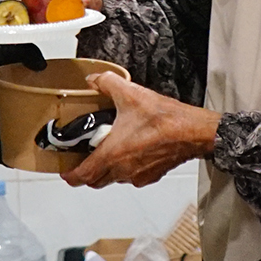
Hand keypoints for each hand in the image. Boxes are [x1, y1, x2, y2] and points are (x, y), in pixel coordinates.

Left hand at [62, 72, 218, 187]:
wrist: (194, 132)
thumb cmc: (164, 119)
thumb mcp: (130, 93)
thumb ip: (106, 83)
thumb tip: (94, 80)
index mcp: (112, 154)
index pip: (83, 175)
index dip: (70, 175)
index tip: (66, 171)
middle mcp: (123, 170)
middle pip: (97, 181)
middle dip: (87, 173)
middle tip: (84, 159)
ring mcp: (138, 175)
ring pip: (115, 179)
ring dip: (109, 169)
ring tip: (110, 149)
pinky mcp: (153, 174)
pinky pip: (133, 176)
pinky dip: (127, 167)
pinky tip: (133, 150)